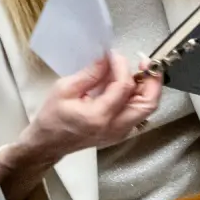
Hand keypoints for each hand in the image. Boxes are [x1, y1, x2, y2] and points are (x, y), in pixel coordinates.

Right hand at [16, 52, 162, 162]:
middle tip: (144, 62)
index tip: (114, 54)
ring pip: (147, 108)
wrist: (47, 144)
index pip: (123, 87)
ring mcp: (120, 133)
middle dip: (152, 79)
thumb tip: (108, 58)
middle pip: (148, 103)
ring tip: (139, 70)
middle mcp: (115, 128)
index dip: (122, 66)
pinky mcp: (121, 132)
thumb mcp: (64, 89)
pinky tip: (130, 83)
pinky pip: (139, 112)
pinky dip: (140, 95)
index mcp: (98, 117)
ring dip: (148, 87)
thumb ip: (90, 73)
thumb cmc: (52, 117)